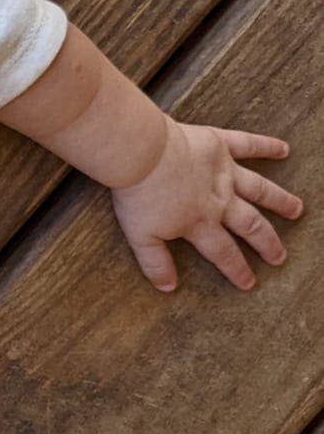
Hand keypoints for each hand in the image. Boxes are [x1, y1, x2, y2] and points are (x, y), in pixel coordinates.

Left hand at [110, 116, 301, 292]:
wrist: (140, 154)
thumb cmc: (137, 195)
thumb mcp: (140, 237)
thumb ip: (156, 263)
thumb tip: (168, 288)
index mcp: (200, 223)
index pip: (223, 252)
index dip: (237, 269)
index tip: (250, 283)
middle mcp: (219, 200)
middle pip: (250, 225)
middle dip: (267, 243)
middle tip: (279, 256)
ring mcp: (223, 172)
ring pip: (259, 189)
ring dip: (279, 200)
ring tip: (297, 209)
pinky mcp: (219, 145)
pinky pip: (248, 145)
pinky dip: (267, 146)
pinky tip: (284, 149)